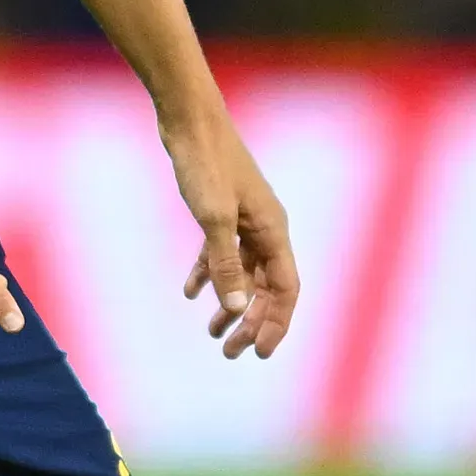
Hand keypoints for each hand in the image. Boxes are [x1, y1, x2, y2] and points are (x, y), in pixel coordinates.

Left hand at [167, 116, 298, 359]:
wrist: (189, 120)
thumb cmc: (205, 164)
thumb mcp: (213, 219)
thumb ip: (225, 263)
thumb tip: (235, 308)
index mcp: (274, 231)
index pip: (286, 290)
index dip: (276, 323)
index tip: (261, 354)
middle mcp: (266, 228)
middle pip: (267, 287)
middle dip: (251, 322)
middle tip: (229, 352)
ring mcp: (244, 220)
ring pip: (243, 273)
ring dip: (230, 304)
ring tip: (212, 334)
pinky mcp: (221, 211)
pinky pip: (221, 253)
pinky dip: (208, 274)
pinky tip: (190, 293)